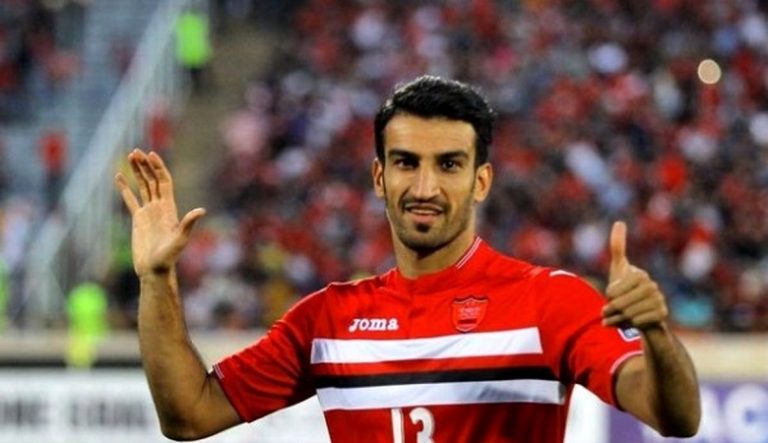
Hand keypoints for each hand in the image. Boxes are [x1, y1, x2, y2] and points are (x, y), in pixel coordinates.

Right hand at [114, 149, 205, 276]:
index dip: (158, 168)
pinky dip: (124, 188)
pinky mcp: (138, 219)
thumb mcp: (180, 239)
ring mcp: (148, 212)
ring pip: (142, 186)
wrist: (155, 269)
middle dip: (145, 165)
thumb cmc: (169, 257)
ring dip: (137, 172)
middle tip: (136, 151)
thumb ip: (188, 223)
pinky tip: (119, 177)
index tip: (151, 155)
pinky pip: (130, 199)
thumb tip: (201, 210)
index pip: (164, 182)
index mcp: (169, 208)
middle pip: (153, 180)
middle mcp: (160, 207)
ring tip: (130, 155)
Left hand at [603, 221, 668, 329]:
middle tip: (612, 311)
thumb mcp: (619, 270)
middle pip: (619, 303)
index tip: (612, 295)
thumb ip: (618, 247)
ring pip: (628, 313)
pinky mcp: (663, 314)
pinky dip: (630, 324)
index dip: (609, 296)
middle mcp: (651, 285)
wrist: (642, 316)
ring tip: (619, 317)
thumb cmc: (627, 291)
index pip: (612, 291)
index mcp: (639, 275)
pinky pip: (638, 321)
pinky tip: (631, 323)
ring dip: (618, 318)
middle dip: (612, 309)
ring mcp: (659, 300)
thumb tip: (619, 222)